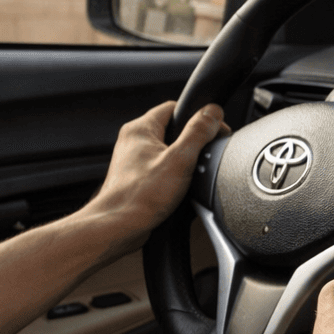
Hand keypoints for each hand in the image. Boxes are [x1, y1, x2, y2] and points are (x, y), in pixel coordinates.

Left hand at [84, 101, 227, 248]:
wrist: (118, 226)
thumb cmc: (141, 196)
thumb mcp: (180, 160)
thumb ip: (198, 132)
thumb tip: (212, 112)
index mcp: (140, 129)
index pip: (175, 107)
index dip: (199, 117)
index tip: (214, 131)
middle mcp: (133, 141)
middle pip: (174, 130)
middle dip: (192, 143)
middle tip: (201, 157)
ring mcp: (133, 160)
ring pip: (168, 150)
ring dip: (183, 161)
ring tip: (188, 176)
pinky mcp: (136, 177)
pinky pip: (162, 167)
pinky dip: (174, 175)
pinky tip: (179, 188)